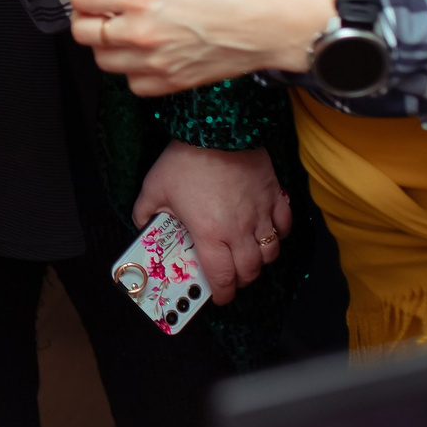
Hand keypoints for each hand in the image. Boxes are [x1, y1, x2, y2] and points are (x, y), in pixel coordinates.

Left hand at [69, 0, 337, 94]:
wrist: (277, 25)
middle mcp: (142, 32)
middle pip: (84, 34)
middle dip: (83, 17)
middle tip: (96, 5)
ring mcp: (156, 62)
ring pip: (104, 62)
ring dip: (103, 45)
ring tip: (119, 28)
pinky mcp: (173, 83)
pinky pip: (132, 85)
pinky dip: (129, 71)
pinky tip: (141, 53)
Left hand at [135, 142, 290, 305]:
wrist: (217, 129)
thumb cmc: (185, 159)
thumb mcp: (154, 188)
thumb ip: (145, 212)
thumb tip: (141, 225)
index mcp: (210, 234)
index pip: (222, 277)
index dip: (222, 294)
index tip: (219, 297)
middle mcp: (239, 230)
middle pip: (250, 270)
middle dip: (241, 280)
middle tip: (231, 278)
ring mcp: (261, 213)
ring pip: (271, 252)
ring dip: (261, 261)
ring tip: (249, 258)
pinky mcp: (274, 195)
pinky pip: (285, 225)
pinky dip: (280, 234)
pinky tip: (269, 232)